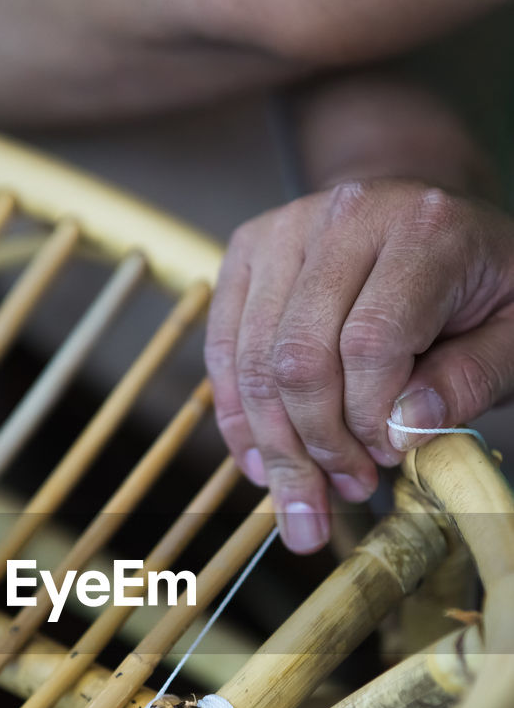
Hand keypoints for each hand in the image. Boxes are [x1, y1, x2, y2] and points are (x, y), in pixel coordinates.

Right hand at [205, 178, 513, 551]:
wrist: (432, 221)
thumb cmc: (480, 284)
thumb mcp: (513, 334)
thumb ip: (471, 379)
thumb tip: (404, 430)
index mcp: (423, 227)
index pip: (370, 342)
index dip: (371, 418)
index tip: (391, 455)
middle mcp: (345, 215)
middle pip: (299, 356)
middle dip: (318, 443)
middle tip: (348, 488)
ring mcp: (286, 229)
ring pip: (253, 363)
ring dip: (277, 444)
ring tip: (308, 491)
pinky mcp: (247, 251)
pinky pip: (224, 350)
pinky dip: (238, 417)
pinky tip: (261, 461)